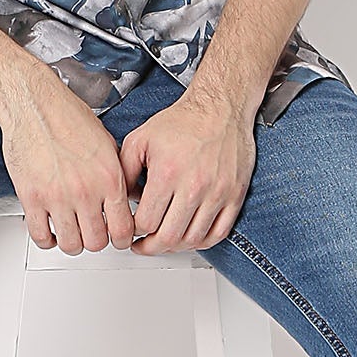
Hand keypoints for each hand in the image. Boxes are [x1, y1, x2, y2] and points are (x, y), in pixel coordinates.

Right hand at [0, 72, 137, 253]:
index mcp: (108, 178)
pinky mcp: (31, 198)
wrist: (34, 104)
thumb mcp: (107, 144)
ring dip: (73, 243)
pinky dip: (47, 240)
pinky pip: (41, 236)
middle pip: (97, 242)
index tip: (116, 237)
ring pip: (71, 244)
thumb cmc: (68, 117)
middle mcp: (85, 191)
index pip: (123, 229)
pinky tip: (50, 230)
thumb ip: (118, 175)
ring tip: (72, 232)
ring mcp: (57, 197)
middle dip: (96, 241)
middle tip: (93, 233)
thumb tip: (130, 196)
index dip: (121, 239)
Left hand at [117, 87, 256, 253]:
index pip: (145, 222)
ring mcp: (217, 193)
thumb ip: (125, 172)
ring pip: (193, 240)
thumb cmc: (182, 122)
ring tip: (164, 242)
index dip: (134, 231)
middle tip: (142, 245)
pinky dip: (202, 242)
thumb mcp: (140, 140)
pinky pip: (219, 233)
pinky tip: (189, 237)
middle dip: (150, 247)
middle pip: (168, 238)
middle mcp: (193, 186)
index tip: (131, 230)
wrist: (220, 108)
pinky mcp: (234, 195)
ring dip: (175, 247)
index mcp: (167, 173)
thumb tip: (122, 201)